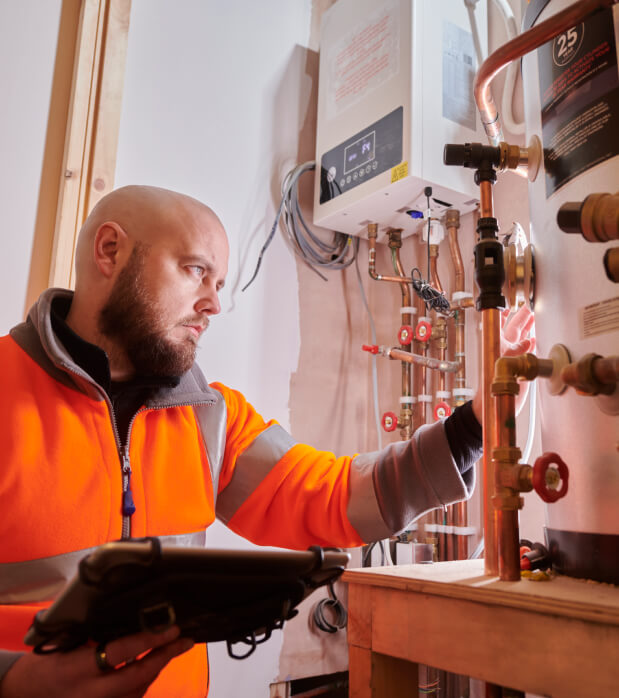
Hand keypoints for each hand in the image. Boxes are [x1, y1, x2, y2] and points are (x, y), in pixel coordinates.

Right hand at [0, 626, 193, 697]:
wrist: (24, 694)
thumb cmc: (45, 663)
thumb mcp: (64, 641)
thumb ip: (93, 631)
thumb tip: (127, 613)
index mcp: (79, 668)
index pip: (122, 652)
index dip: (150, 639)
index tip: (170, 627)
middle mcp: (92, 692)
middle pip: (138, 676)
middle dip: (165, 656)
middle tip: (185, 639)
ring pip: (138, 689)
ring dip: (158, 667)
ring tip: (174, 647)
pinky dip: (145, 681)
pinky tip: (154, 665)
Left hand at [472, 305, 535, 421]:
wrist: (492, 405)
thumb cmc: (492, 387)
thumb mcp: (504, 365)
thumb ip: (515, 352)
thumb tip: (528, 341)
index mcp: (497, 346)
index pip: (500, 326)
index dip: (504, 315)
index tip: (508, 305)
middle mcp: (504, 351)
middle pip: (513, 330)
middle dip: (520, 318)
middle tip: (527, 308)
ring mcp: (512, 359)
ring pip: (520, 339)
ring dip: (527, 329)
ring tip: (532, 318)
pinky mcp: (519, 369)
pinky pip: (525, 352)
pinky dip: (530, 345)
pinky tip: (533, 340)